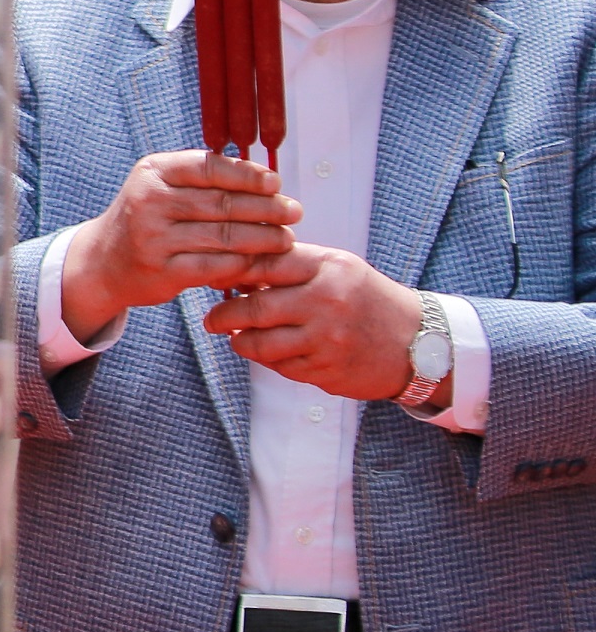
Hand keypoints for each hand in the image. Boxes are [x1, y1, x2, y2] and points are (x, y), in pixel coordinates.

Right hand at [60, 149, 299, 342]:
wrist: (101, 263)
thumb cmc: (145, 220)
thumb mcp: (160, 186)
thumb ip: (201, 178)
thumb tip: (263, 177)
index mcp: (153, 172)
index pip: (210, 167)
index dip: (248, 176)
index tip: (276, 183)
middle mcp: (149, 201)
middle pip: (222, 203)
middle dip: (266, 209)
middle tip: (294, 213)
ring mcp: (154, 238)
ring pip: (224, 236)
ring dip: (263, 238)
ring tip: (284, 238)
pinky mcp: (162, 271)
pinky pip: (215, 265)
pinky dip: (242, 264)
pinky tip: (258, 261)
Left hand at [204, 246, 433, 402]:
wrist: (420, 343)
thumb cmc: (367, 300)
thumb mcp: (338, 270)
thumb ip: (292, 267)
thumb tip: (233, 269)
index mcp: (328, 267)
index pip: (264, 263)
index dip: (231, 271)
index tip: (213, 278)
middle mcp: (327, 300)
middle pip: (255, 307)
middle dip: (224, 315)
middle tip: (211, 318)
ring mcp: (327, 337)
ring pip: (261, 343)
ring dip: (240, 342)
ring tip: (234, 336)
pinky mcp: (327, 368)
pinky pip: (280, 366)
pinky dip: (268, 360)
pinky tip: (268, 352)